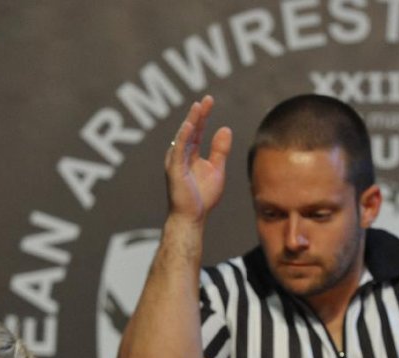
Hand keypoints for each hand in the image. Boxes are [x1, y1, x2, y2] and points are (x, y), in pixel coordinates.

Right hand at [164, 95, 232, 223]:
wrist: (192, 217)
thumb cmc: (202, 196)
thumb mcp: (216, 169)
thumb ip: (220, 150)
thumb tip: (225, 128)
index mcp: (190, 153)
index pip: (196, 130)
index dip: (203, 115)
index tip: (209, 100)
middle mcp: (180, 154)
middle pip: (190, 129)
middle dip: (198, 114)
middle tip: (207, 99)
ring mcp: (175, 161)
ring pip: (183, 136)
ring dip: (190, 121)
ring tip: (199, 107)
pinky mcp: (174, 170)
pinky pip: (178, 150)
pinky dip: (183, 137)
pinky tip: (189, 126)